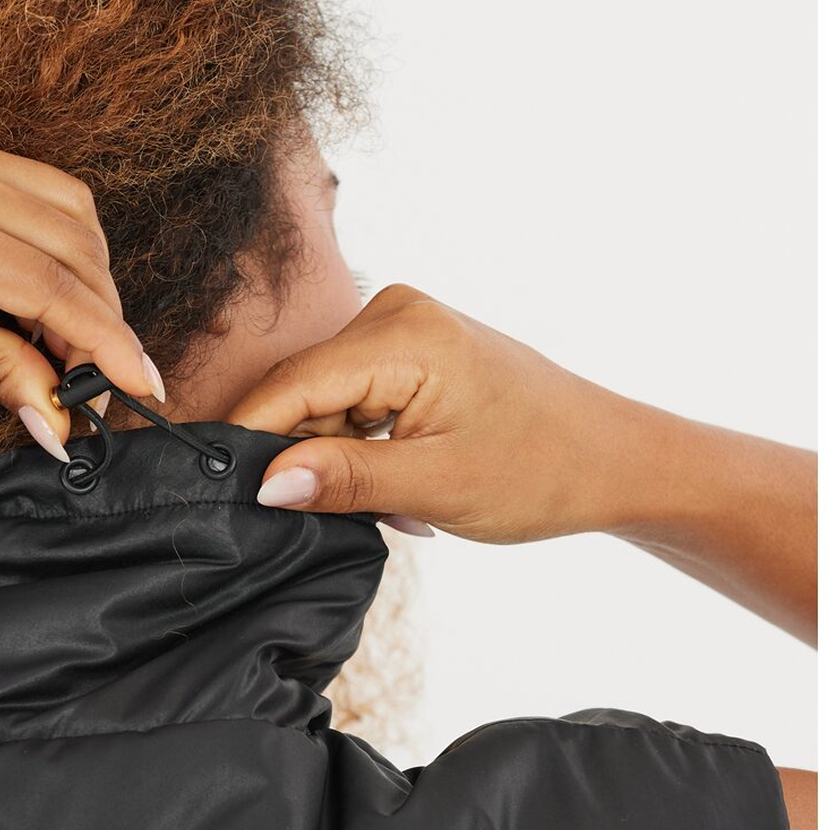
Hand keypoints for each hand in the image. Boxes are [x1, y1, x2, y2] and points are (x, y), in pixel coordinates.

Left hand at [0, 123, 165, 459]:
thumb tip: (58, 417)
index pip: (56, 287)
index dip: (109, 342)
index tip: (144, 386)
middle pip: (76, 246)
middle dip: (104, 319)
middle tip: (99, 384)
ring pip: (71, 210)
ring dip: (91, 277)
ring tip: (74, 342)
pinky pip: (40, 188)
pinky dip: (63, 242)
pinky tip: (49, 290)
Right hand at [227, 283, 633, 543]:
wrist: (612, 460)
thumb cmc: (542, 470)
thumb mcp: (436, 485)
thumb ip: (345, 480)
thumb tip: (265, 483)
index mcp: (403, 334)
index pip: (290, 385)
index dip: (249, 441)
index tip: (216, 492)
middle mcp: (396, 315)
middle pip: (304, 394)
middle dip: (314, 460)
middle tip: (362, 514)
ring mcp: (405, 331)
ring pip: (327, 404)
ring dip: (347, 462)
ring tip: (405, 502)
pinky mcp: (413, 354)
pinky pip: (357, 403)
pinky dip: (368, 450)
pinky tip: (408, 482)